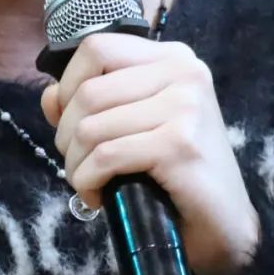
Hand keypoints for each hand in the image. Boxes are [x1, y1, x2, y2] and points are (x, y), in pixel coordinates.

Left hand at [41, 32, 259, 274]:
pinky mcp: (180, 144)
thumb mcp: (133, 128)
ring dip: (76, 165)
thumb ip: (90, 105)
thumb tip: (49, 95)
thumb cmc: (176, 176)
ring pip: (91, 127)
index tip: (72, 123)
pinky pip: (106, 156)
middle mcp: (184, 72)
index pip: (96, 48)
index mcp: (173, 58)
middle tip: (79, 165)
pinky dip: (89, 181)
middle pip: (88, 91)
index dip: (68, 87)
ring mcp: (185, 106)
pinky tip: (99, 198)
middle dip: (67, 135)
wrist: (224, 225)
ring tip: (90, 184)